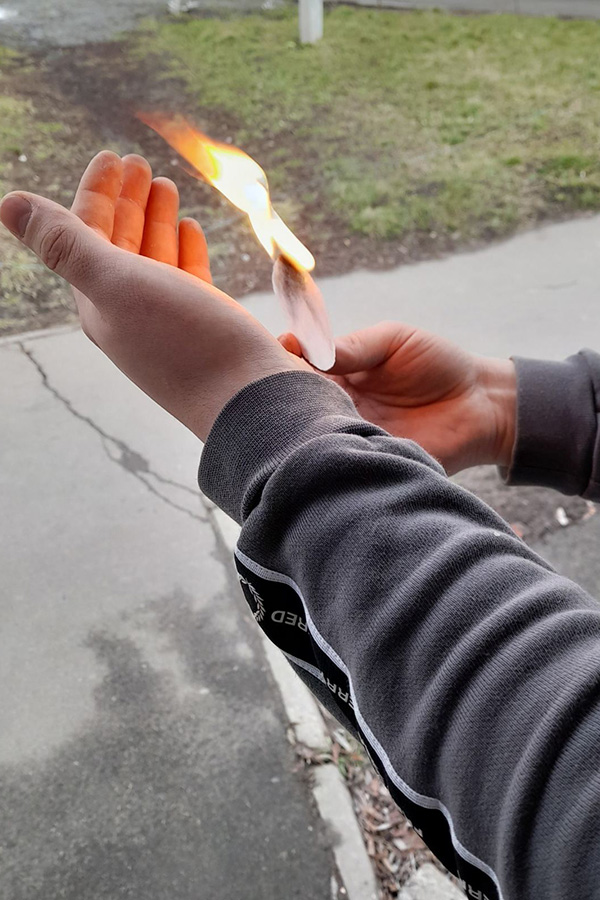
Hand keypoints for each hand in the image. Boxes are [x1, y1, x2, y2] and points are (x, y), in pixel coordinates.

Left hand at [0, 151, 307, 440]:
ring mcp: (172, 323)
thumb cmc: (186, 344)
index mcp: (102, 305)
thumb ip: (66, 246)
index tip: (113, 156)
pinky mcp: (209, 328)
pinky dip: (185, 248)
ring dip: (156, 220)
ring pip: (156, 259)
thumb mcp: (118, 285)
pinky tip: (190, 230)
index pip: (88, 236)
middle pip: (121, 245)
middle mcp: (132, 315)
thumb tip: (8, 203)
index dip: (96, 194)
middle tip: (139, 162)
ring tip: (165, 186)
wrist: (254, 403)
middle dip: (126, 201)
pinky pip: (188, 278)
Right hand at [281, 322, 515, 474]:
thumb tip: (310, 350)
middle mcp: (337, 406)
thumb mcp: (394, 340)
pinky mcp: (367, 460)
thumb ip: (354, 346)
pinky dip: (330, 452)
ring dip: (303, 425)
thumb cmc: (439, 364)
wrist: (480, 405)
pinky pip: (340, 459)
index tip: (280, 351)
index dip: (283, 361)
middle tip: (279, 387)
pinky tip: (326, 442)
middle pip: (296, 403)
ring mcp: (350, 435)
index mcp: (339, 374)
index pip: (298, 368)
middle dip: (284, 395)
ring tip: (302, 413)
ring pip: (311, 434)